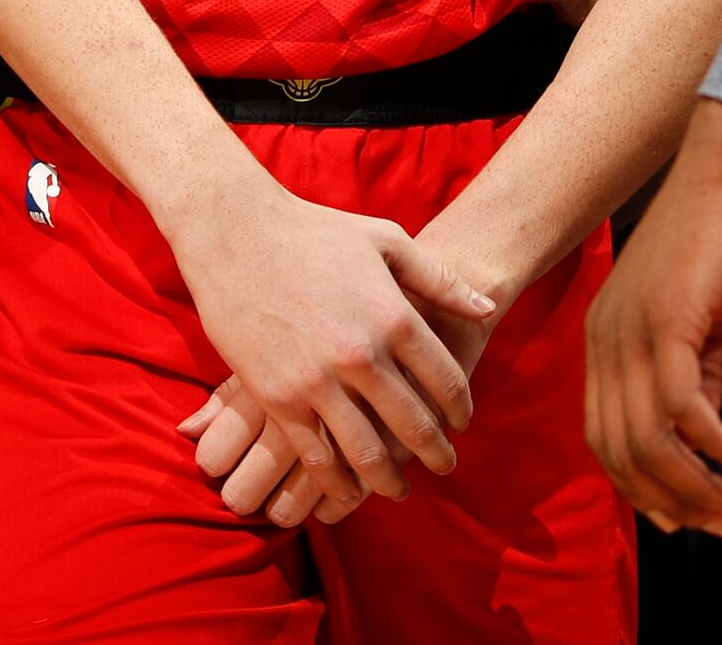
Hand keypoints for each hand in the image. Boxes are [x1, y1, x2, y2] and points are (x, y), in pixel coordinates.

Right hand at [166, 180, 496, 523]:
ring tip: (399, 489)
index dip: (461, 409)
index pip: (446, 380)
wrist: (234, 233)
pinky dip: (336, 483)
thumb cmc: (314, 231)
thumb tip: (487, 307)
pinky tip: (347, 490)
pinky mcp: (277, 398)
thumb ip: (439, 279)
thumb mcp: (387, 239)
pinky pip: (315, 455)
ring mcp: (317, 381)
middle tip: (443, 466)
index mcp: (394, 316)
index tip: (462, 423)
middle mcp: (361, 355)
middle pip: (414, 424)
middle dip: (435, 453)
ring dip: (389, 480)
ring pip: (367, 452)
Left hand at [588, 99, 721, 534]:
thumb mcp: (697, 318)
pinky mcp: (668, 318)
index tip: (692, 522)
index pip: (606, 443)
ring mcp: (632, 330)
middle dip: (678, 503)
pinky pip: (678, 404)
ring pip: (649, 439)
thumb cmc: (719, 237)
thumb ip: (695, 375)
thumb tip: (707, 440)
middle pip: (623, 454)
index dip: (646, 492)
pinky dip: (709, 443)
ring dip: (696, 485)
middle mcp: (605, 341)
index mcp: (603, 343)